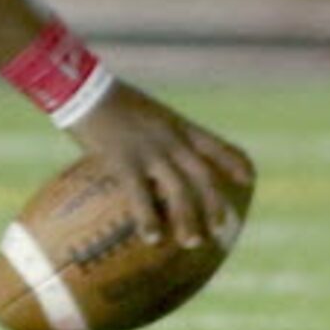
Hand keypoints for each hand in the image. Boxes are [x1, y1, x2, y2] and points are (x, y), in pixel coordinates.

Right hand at [65, 80, 256, 248]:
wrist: (81, 88)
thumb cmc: (103, 96)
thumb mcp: (140, 109)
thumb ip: (151, 129)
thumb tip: (145, 145)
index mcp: (176, 124)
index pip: (214, 145)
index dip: (232, 163)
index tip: (248, 179)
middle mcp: (171, 140)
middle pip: (203, 176)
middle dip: (214, 204)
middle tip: (219, 229)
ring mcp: (150, 152)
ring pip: (180, 191)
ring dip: (189, 219)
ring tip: (192, 242)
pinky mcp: (125, 161)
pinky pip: (142, 196)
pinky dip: (148, 219)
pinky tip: (152, 238)